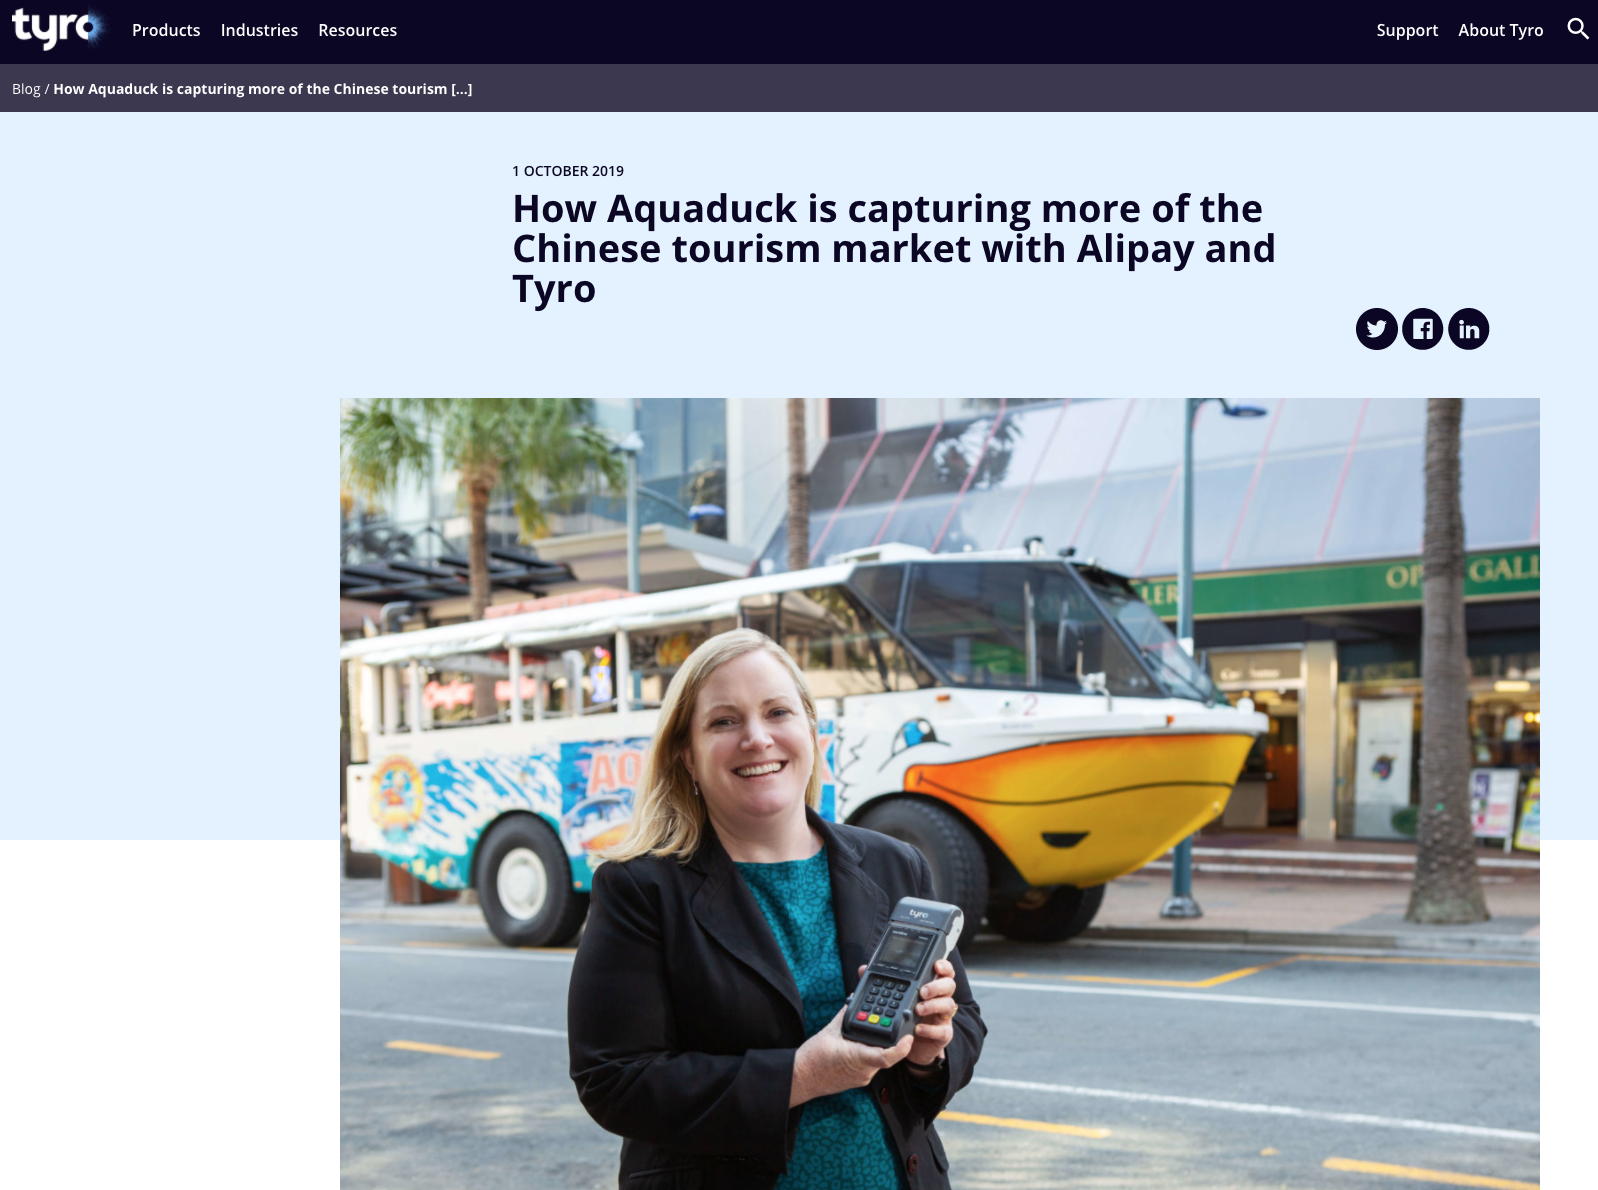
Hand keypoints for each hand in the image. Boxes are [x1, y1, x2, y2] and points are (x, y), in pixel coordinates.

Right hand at [789, 1003, 913, 1106]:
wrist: (802, 1078)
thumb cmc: (813, 1058)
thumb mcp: (829, 1030)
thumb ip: (846, 1014)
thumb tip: (854, 999)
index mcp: (857, 1058)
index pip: (886, 1057)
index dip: (901, 1048)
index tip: (909, 1037)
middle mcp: (863, 1071)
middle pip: (887, 1055)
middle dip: (892, 1040)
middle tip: (896, 1024)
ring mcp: (862, 1077)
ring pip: (880, 1060)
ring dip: (881, 1046)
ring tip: (876, 1031)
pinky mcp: (859, 1079)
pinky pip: (872, 1064)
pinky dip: (872, 1052)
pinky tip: (864, 1043)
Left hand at [857, 960, 957, 1069]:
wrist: (913, 1046)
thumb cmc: (905, 1018)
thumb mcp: (894, 999)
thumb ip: (880, 982)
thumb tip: (863, 969)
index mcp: (931, 986)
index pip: (944, 971)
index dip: (943, 966)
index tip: (935, 965)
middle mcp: (940, 999)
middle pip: (949, 985)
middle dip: (937, 986)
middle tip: (922, 991)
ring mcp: (943, 1016)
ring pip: (948, 1004)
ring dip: (933, 1005)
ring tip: (918, 1009)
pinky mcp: (944, 1034)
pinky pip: (943, 1030)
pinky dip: (931, 1029)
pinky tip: (918, 1029)